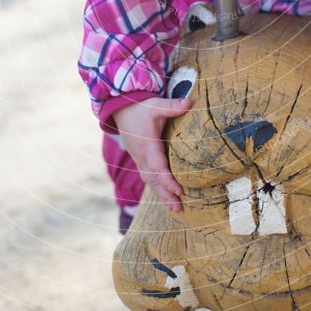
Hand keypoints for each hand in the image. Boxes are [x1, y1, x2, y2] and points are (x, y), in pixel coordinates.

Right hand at [112, 97, 191, 211]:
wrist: (121, 109)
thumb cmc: (140, 107)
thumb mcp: (155, 104)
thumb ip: (172, 105)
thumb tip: (190, 102)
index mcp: (147, 145)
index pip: (157, 167)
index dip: (168, 180)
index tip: (179, 190)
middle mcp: (141, 156)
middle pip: (153, 180)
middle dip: (166, 194)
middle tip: (179, 208)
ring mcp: (139, 159)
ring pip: (150, 181)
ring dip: (162, 195)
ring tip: (175, 208)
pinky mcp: (140, 159)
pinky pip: (148, 177)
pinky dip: (157, 188)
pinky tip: (166, 197)